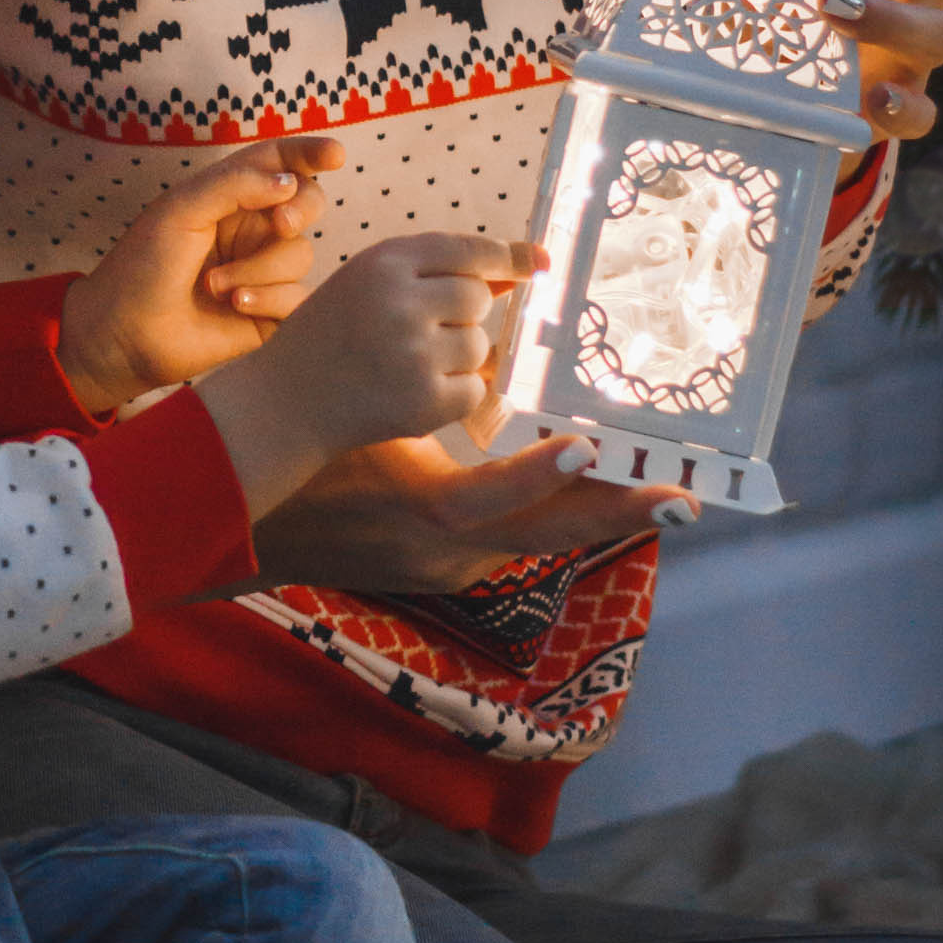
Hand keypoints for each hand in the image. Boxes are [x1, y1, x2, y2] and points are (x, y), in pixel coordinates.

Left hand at [56, 137, 342, 416]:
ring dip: (259, 267)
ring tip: (214, 285)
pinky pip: (298, 296)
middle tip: (279, 223)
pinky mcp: (270, 312)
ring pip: (301, 253)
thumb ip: (236, 186)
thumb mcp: (181, 211)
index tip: (335, 155)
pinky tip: (235, 304)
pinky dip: (268, 297)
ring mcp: (263, 270)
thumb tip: (290, 182)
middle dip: (301, 209)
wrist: (125, 334)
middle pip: (307, 203)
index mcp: (230, 195)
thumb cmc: (143, 265)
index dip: (309, 154)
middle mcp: (251, 229)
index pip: (278, 163)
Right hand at [198, 232, 530, 524]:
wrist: (285, 402)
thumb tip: (528, 264)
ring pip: (479, 345)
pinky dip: (455, 394)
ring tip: (407, 364)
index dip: (509, 257)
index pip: (469, 250)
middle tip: (418, 332)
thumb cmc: (333, 335)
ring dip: (458, 357)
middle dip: (462, 315)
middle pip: (478, 298)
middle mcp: (400, 300)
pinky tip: (414, 393)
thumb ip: (441, 270)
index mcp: (385, 261)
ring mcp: (412, 352)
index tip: (539, 264)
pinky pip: (474, 389)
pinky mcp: (423, 401)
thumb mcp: (373, 283)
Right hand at [248, 430, 665, 593]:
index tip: (587, 448)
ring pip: (544, 540)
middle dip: (618, 514)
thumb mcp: (368, 432)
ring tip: (662, 488)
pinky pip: (524, 540)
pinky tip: (602, 491)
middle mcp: (450, 552)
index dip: (539, 476)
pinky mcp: (457, 568)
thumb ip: (430, 412)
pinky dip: (563, 516)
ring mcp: (457, 567)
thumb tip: (496, 374)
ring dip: (601, 514)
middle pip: (548, 537)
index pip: (489, 501)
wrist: (258, 531)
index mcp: (420, 512)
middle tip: (684, 498)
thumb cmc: (308, 467)